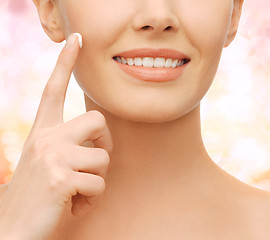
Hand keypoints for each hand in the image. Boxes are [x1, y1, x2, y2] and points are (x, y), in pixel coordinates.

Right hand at [0, 33, 112, 239]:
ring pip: (103, 156)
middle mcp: (45, 137)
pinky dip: (93, 198)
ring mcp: (51, 156)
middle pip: (98, 120)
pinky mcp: (59, 178)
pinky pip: (99, 183)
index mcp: (42, 132)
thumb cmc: (40, 194)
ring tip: (81, 191)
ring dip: (98, 178)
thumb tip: (100, 143)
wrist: (13, 229)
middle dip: (105, 143)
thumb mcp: (51, 162)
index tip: (76, 39)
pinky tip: (77, 205)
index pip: (54, 88)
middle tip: (94, 163)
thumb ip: (71, 145)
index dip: (65, 62)